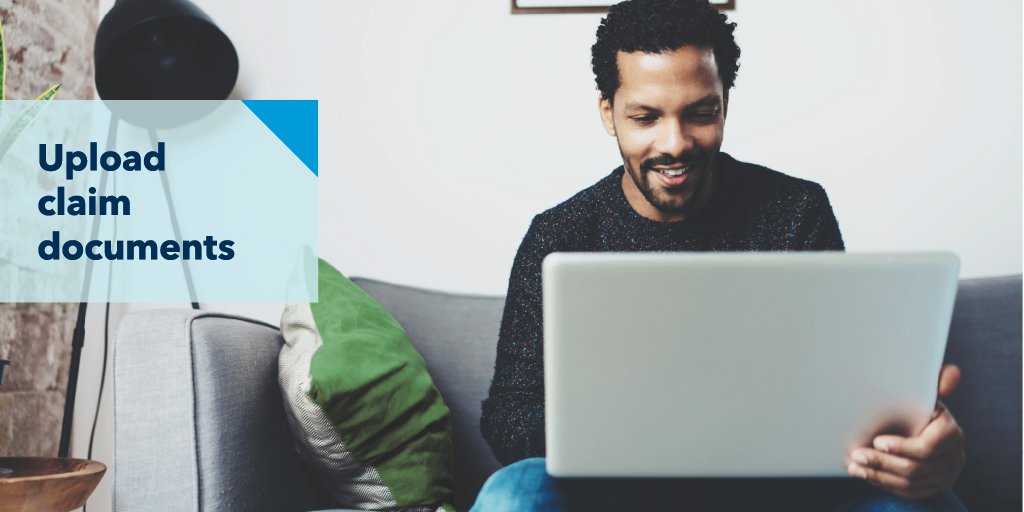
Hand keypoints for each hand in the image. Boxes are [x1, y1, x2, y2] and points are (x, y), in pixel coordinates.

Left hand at [846, 364, 965, 499]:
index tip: (876, 441)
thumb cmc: (918, 409)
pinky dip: (884, 484)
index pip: (926, 448)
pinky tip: (866, 474)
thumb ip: (935, 384)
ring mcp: (946, 475)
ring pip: (910, 483)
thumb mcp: (925, 395)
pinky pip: (909, 492)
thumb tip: (951, 373)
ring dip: (879, 475)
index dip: (900, 447)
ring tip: (855, 466)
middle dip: (882, 462)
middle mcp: (954, 457)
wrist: (923, 429)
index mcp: (951, 433)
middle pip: (915, 468)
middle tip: (856, 455)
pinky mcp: (934, 487)